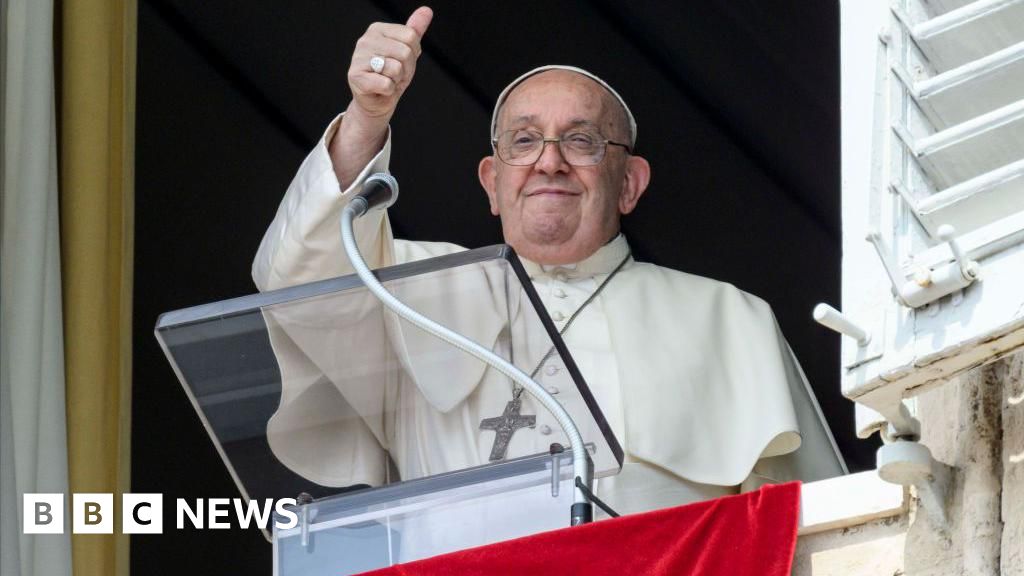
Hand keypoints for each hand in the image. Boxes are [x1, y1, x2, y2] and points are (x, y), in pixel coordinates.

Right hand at [347, 6, 432, 121]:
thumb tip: (427, 10)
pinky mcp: (356, 77)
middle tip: (394, 75)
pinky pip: (387, 84)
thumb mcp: (407, 51)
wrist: (377, 101)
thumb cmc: (392, 75)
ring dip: (396, 80)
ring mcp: (358, 58)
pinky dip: (388, 91)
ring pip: (396, 68)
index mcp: (377, 29)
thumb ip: (415, 30)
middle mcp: (365, 40)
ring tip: (387, 80)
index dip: (413, 54)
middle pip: (405, 52)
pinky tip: (379, 89)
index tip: (402, 62)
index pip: (411, 36)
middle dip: (406, 69)